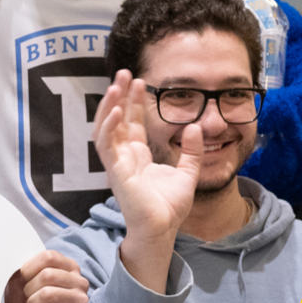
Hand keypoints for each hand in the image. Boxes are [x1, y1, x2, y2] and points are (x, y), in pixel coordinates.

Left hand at [4, 251, 88, 302]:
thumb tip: (16, 259)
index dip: (30, 267)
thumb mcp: (24, 282)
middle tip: (27, 298)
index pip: (49, 256)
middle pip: (47, 275)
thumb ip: (25, 268)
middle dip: (29, 288)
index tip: (22, 277)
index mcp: (69, 266)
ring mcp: (81, 299)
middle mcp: (79, 281)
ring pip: (47, 294)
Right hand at [94, 71, 201, 290]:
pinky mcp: (115, 171)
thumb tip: (195, 126)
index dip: (133, 102)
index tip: (139, 81)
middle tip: (122, 72)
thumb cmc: (169, 208)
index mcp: (137, 156)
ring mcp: (117, 163)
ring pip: (105, 128)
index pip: (132, 122)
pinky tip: (116, 110)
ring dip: (108, 106)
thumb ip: (191, 151)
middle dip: (118, 95)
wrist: (163, 230)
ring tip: (115, 84)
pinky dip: (109, 126)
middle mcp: (123, 157)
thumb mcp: (187, 173)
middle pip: (116, 119)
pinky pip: (106, 145)